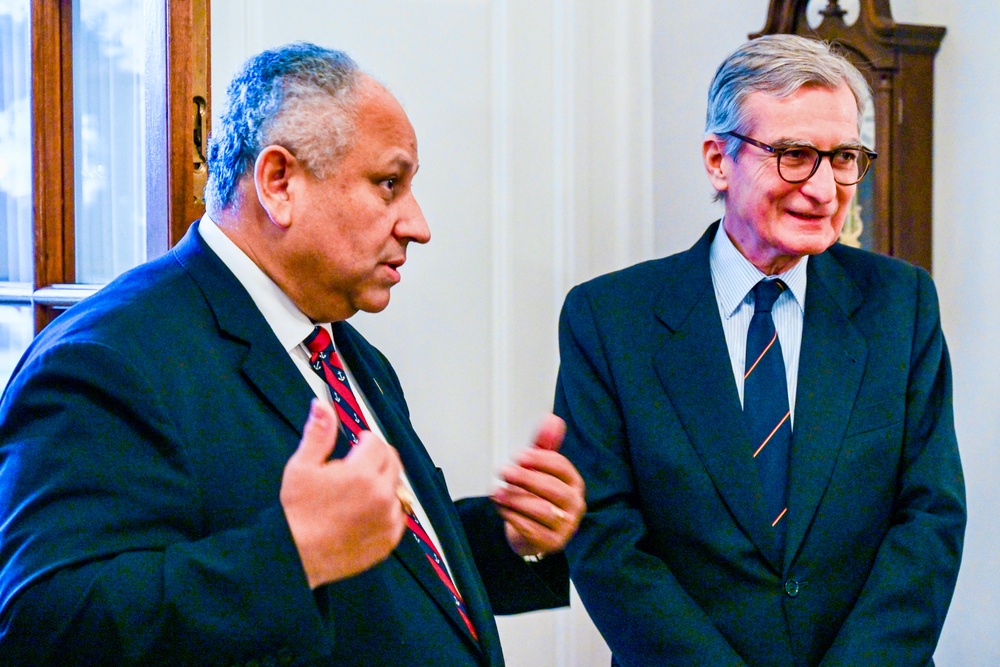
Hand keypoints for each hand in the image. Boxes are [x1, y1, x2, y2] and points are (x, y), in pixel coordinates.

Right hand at [280, 399, 407, 587]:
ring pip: (398, 488)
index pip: (378, 442)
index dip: (365, 440)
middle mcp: (382, 495)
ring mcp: (388, 519)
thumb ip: (318, 434)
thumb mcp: (302, 467)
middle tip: (358, 466)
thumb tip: (322, 404)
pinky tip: (368, 511)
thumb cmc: (297, 512)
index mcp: (362, 473)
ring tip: (360, 491)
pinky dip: (389, 509)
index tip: (355, 446)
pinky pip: (400, 515)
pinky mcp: (389, 539)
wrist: (296, 556)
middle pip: (393, 462)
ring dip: (384, 484)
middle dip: (378, 458)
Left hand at [491, 414, 585, 558]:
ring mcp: (566, 526)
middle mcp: (575, 504)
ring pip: (542, 510)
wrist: (533, 533)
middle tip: (504, 471)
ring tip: (497, 493)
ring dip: (516, 499)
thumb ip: (544, 445)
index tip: (519, 455)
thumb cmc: (537, 496)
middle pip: (553, 489)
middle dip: (527, 478)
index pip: (561, 467)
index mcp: (574, 483)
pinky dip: (514, 517)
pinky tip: (501, 508)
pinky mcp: (552, 543)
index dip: (540, 459)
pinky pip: (532, 529)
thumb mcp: (539, 468)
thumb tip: (551, 418)